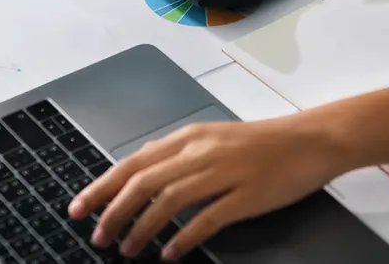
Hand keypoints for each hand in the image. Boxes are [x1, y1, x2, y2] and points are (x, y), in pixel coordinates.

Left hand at [68, 117, 350, 260]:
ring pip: (168, 200)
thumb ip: (177, 150)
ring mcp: (224, 172)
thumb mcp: (213, 136)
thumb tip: (141, 164)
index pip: (133, 162)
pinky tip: (169, 252)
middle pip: (144, 182)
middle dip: (113, 211)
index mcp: (190, 137)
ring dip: (141, 227)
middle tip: (98, 235)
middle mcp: (201, 151)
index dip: (102, 187)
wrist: (309, 140)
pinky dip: (182, 237)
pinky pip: (206, 219)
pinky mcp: (245, 196)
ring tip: (126, 249)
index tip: (79, 207)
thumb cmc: (262, 141)